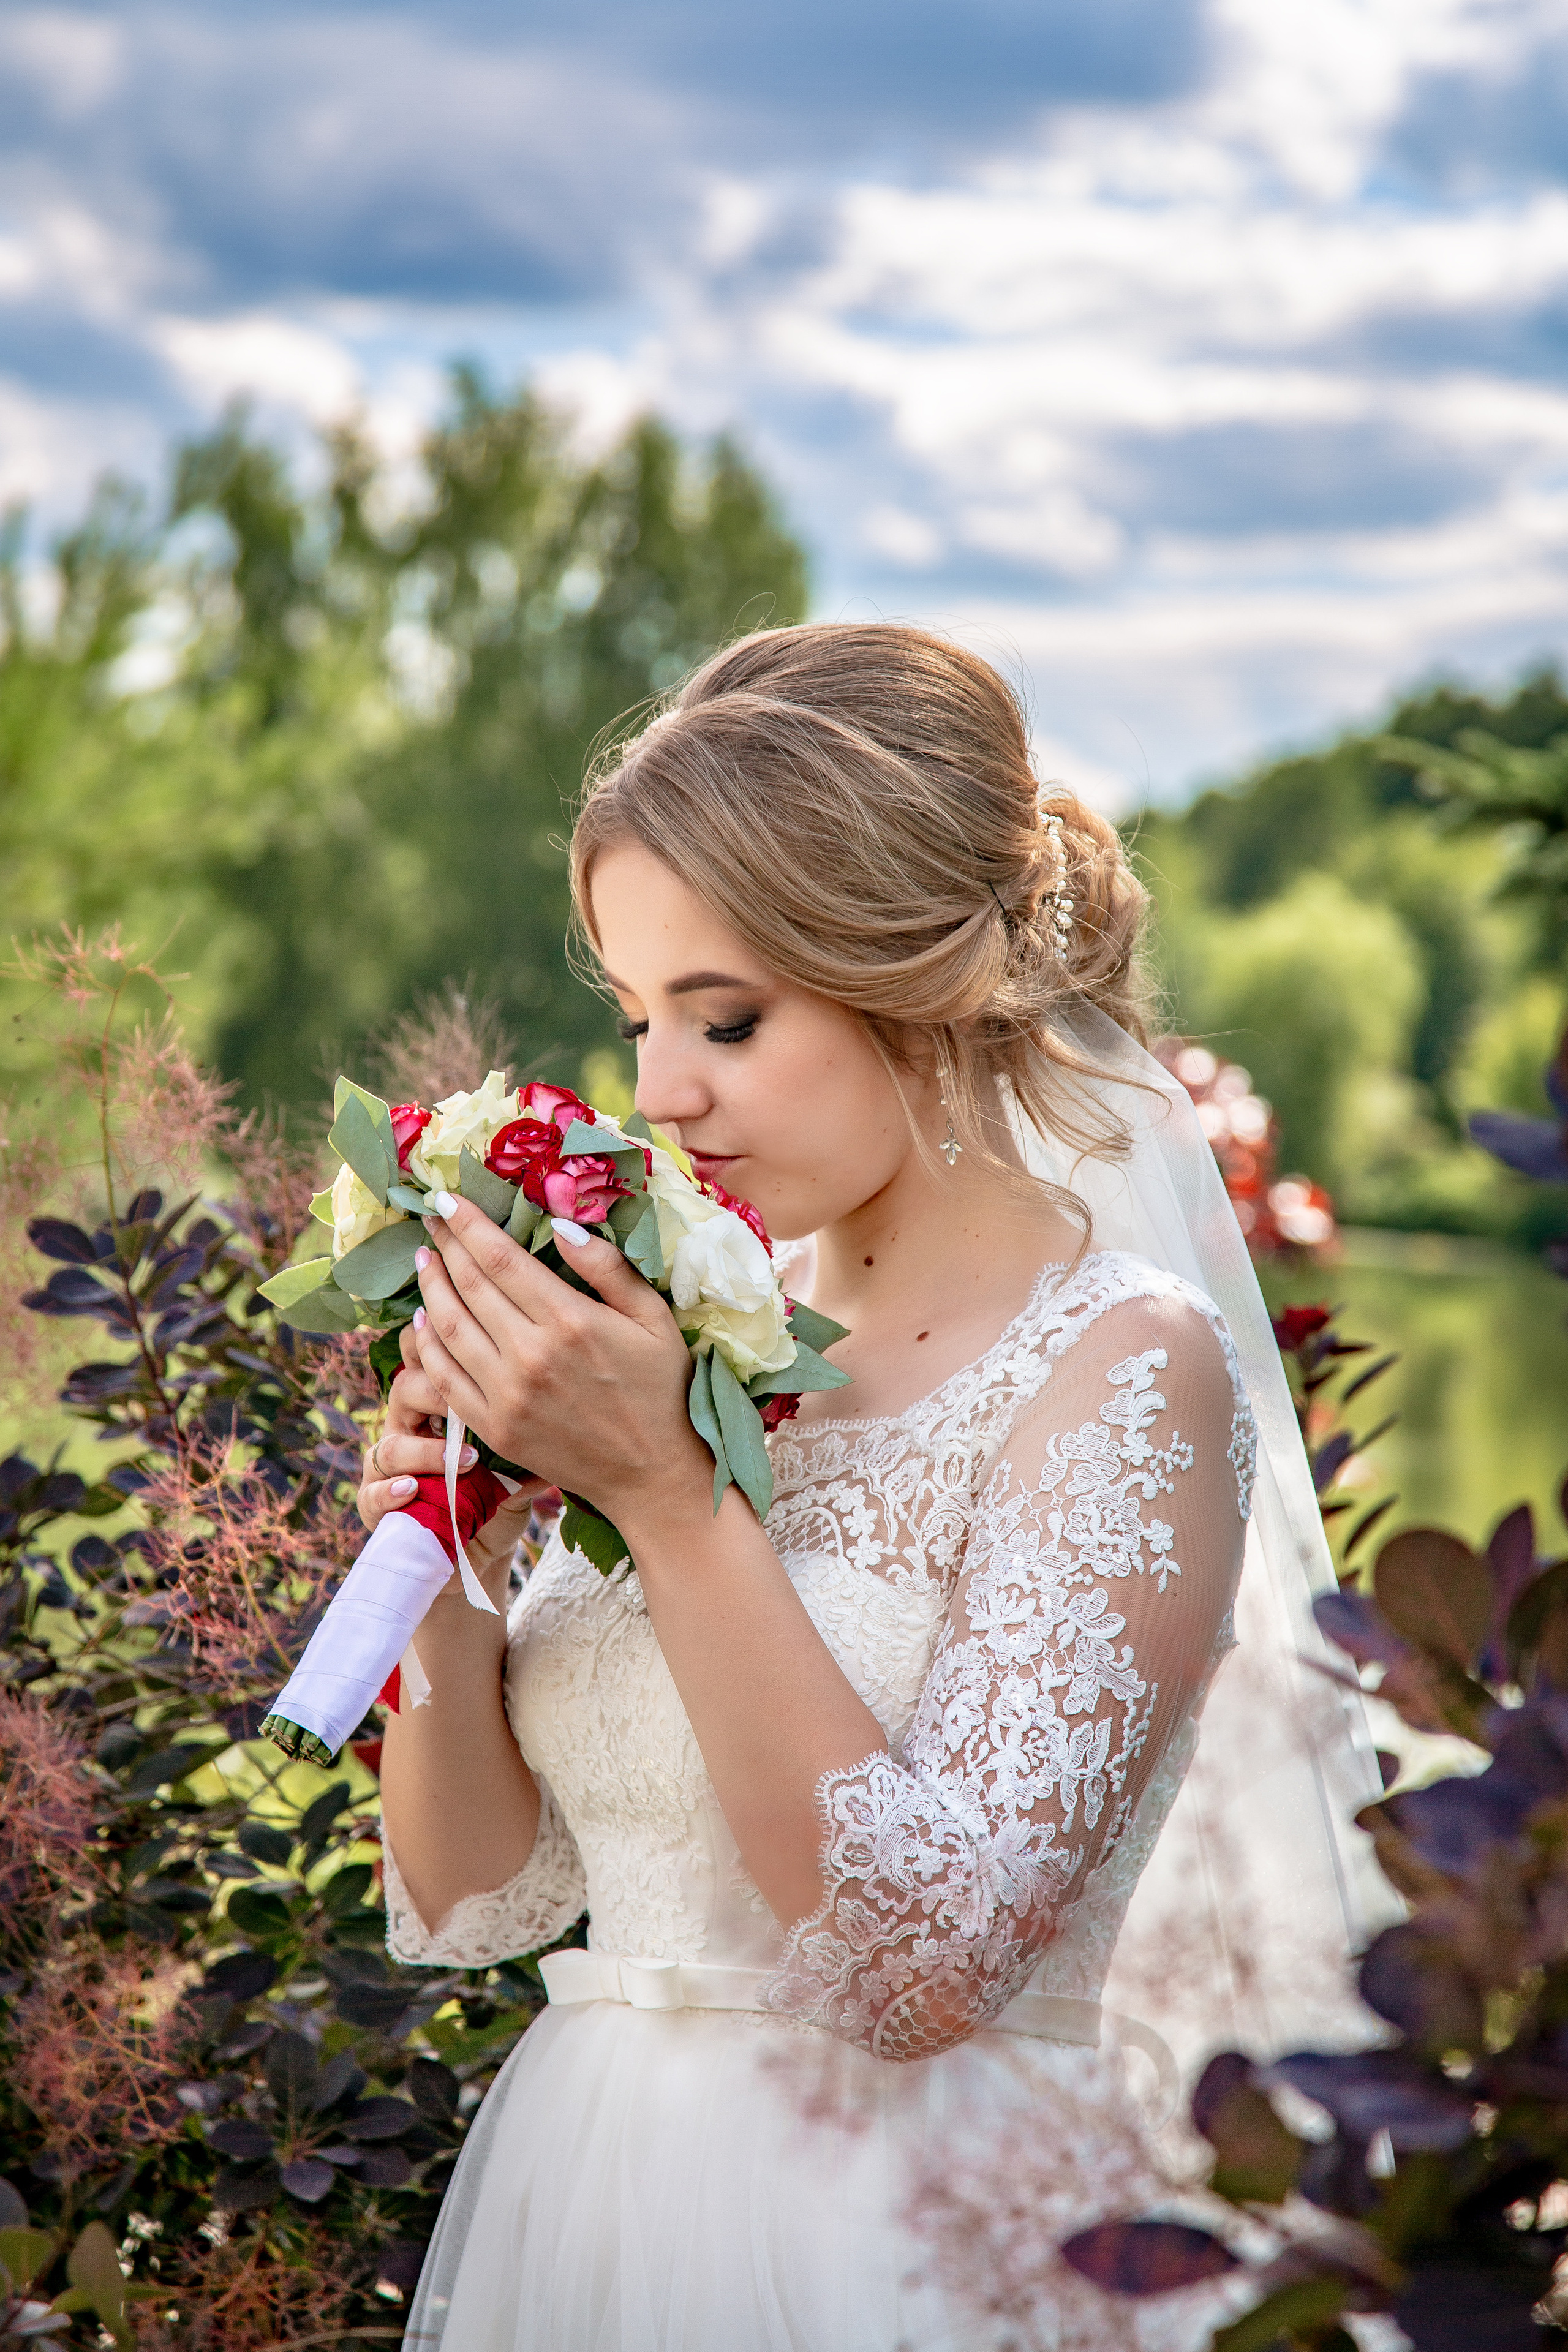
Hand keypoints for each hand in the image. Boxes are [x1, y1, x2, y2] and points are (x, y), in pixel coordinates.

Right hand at [357, 1336, 547, 1599]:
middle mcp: (409, 1427)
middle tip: (468, 1401)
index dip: (444, 1345)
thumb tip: (574, 1397)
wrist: (475, 1555)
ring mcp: (390, 1467)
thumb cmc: (499, 1496)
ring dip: (423, 1451)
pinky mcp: (378, 1506)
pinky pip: (372, 1493)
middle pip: (405, 1388)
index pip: (432, 1357)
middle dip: (433, 1390)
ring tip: (461, 1461)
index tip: (478, 1346)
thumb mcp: (523, 1459)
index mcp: (439, 1403)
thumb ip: (536, 1428)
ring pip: (389, 1444)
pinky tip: (412, 1490)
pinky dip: (390, 1492)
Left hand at [410, 1197, 708, 1532]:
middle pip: (469, 1286)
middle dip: (444, 1244)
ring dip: (430, 1287)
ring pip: (448, 1328)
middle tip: (429, 1217)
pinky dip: (426, 1345)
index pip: (501, 1259)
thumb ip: (608, 1268)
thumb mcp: (653, 1318)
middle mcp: (531, 1355)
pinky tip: (423, 1321)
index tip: (445, 1198)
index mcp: (570, 1321)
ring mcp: (507, 1395)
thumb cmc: (660, 1389)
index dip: (467, 1224)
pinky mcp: (494, 1428)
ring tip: (423, 1259)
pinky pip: (444, 1378)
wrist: (653, 1473)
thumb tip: (560, 1225)